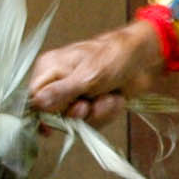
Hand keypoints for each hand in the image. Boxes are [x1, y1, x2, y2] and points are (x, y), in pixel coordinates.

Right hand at [28, 20, 157, 122]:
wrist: (145, 59)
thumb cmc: (114, 57)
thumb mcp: (87, 76)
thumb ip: (61, 92)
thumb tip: (36, 105)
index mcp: (49, 68)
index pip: (33, 100)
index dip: (45, 113)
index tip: (60, 119)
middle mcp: (58, 83)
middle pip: (55, 115)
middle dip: (79, 113)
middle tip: (90, 101)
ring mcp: (76, 95)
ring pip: (77, 121)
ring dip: (98, 112)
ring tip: (108, 95)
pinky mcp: (92, 104)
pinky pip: (93, 121)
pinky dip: (107, 112)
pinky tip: (115, 98)